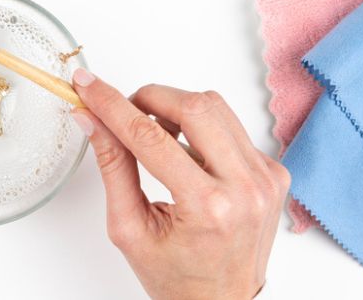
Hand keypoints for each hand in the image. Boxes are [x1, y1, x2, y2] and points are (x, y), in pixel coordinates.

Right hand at [71, 69, 289, 299]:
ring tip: (152, 135)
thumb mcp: (129, 228)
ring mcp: (266, 178)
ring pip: (215, 107)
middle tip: (122, 112)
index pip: (149, 137)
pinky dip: (200, 130)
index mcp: (208, 208)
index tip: (88, 85)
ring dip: (175, 109)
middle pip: (193, 106)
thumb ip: (112, 167)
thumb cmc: (176, 277)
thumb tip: (91, 120)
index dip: (112, 105)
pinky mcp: (274, 172)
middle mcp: (246, 188)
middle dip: (149, 98)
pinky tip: (184, 156)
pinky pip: (231, 127)